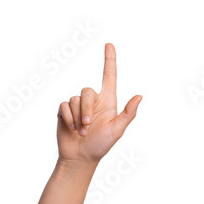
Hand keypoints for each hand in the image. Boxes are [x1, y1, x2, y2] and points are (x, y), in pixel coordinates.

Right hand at [55, 42, 141, 167]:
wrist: (80, 158)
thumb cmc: (101, 145)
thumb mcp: (117, 130)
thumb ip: (128, 114)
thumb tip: (140, 96)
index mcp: (108, 102)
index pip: (109, 76)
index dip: (109, 60)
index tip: (109, 44)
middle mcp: (93, 101)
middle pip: (87, 91)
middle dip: (86, 109)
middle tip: (87, 127)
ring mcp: (78, 106)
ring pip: (75, 99)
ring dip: (77, 117)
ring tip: (81, 132)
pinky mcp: (65, 111)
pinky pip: (64, 106)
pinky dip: (67, 118)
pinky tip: (71, 128)